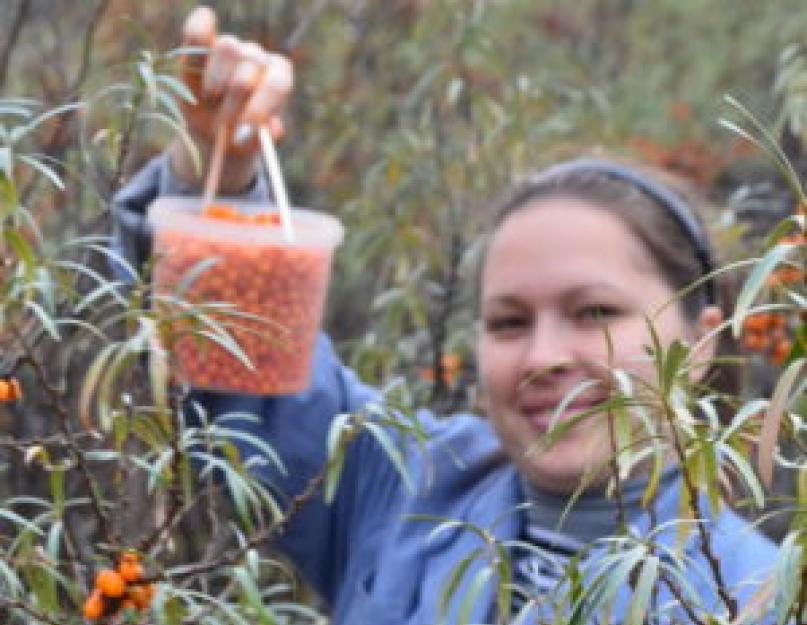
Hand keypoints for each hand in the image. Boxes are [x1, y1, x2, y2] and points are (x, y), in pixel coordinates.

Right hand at [169, 6, 293, 192]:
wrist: (211, 131)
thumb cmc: (235, 136)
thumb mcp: (246, 146)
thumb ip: (257, 139)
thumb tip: (267, 129)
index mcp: (278, 79)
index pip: (277, 83)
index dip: (263, 103)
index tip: (247, 126)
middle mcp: (259, 58)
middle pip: (252, 62)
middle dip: (236, 95)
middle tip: (223, 118)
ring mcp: (232, 47)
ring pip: (229, 47)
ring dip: (216, 78)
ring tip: (211, 100)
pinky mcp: (202, 43)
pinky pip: (199, 28)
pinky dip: (197, 33)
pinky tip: (194, 60)